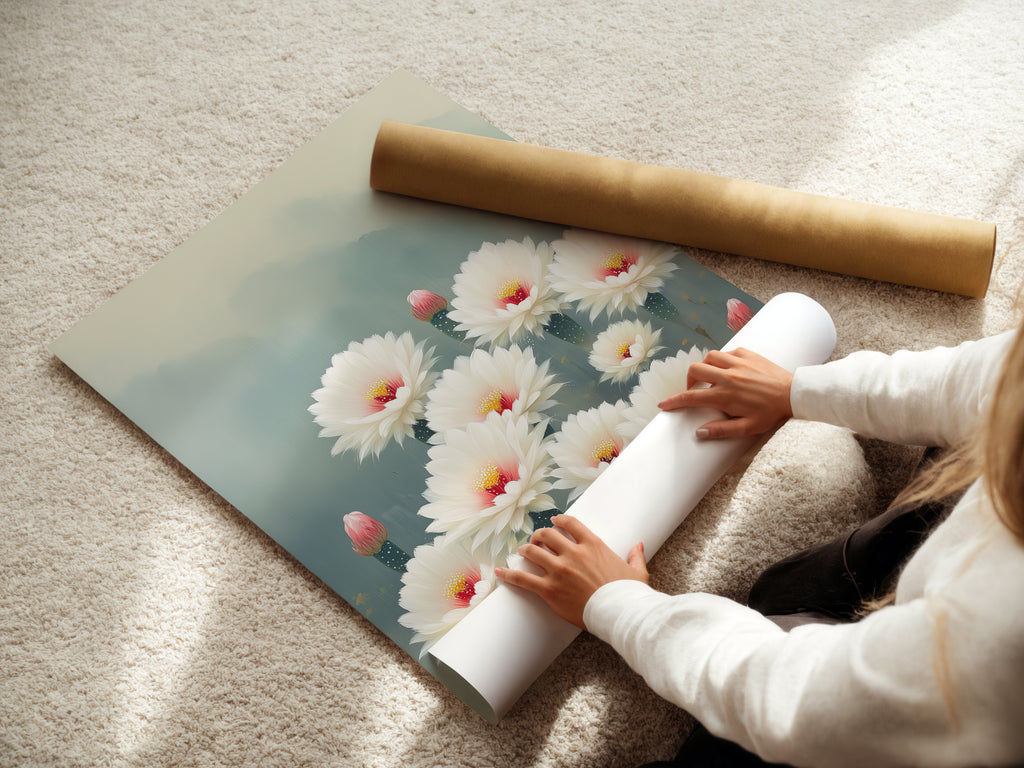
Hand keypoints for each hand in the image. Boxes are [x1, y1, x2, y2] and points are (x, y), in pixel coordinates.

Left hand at [495, 515, 647, 629]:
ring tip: (522, 551)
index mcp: (593, 545)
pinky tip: (499, 572)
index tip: (554, 522)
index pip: (570, 524)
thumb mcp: (636, 572)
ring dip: (525, 550)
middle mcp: (573, 553)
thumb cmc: (628, 594)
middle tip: (535, 539)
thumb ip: (635, 556)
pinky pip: (523, 579)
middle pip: (547, 535)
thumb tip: (639, 545)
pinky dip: (509, 574)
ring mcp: (559, 570)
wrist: (619, 613)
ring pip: (533, 552)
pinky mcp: (549, 589)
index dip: (559, 521)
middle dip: (539, 535)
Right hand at [658, 347, 793, 439]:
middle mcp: (728, 376)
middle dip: (689, 380)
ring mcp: (737, 363)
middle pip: (695, 370)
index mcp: (725, 395)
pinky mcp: (748, 354)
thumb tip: (699, 432)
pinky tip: (728, 369)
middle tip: (695, 391)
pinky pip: (727, 352)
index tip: (663, 405)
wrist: (794, 394)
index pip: (691, 397)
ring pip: (709, 357)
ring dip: (705, 367)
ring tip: (710, 378)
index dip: (674, 402)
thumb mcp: (748, 428)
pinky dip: (722, 360)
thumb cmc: (771, 413)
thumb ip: (722, 430)